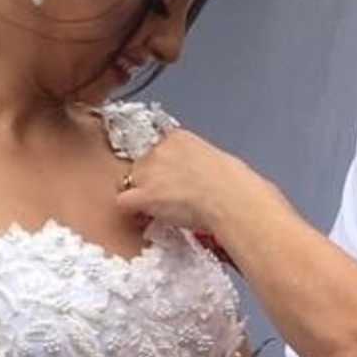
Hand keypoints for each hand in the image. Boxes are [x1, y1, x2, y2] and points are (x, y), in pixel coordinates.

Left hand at [116, 129, 259, 235]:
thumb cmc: (233, 185)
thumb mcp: (214, 159)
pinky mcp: (144, 195)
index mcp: (178, 138)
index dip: (160, 168)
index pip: (157, 149)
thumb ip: (194, 162)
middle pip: (140, 165)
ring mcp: (149, 172)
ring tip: (159, 210)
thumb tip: (191, 176)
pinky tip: (142, 218)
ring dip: (140, 195)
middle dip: (149, 181)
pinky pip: (123, 202)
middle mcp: (159, 150)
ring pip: (128, 183)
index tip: (168, 179)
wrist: (231, 199)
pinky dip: (130, 211)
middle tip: (166, 198)